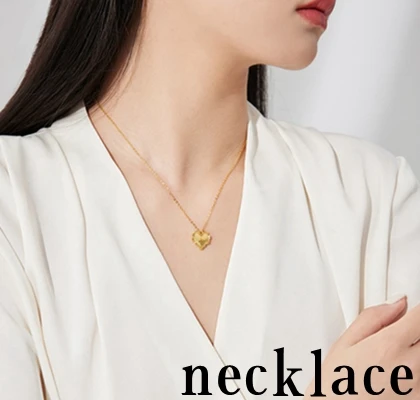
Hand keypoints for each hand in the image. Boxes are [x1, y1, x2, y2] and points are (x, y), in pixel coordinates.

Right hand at [305, 296, 419, 398]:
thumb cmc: (335, 387)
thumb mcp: (344, 343)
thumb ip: (373, 318)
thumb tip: (396, 303)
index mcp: (390, 345)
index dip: (417, 310)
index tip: (411, 310)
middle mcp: (413, 367)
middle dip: (417, 331)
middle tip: (401, 336)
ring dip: (416, 351)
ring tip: (393, 361)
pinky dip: (415, 370)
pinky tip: (395, 374)